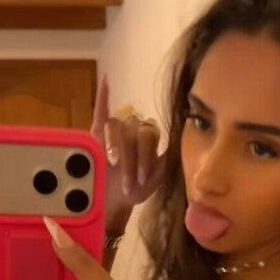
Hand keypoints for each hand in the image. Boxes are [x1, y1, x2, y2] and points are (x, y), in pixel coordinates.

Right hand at [91, 75, 167, 235]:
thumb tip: (182, 142)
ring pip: (116, 127)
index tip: (142, 181)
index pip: (149, 138)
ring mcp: (116, 129)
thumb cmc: (136, 189)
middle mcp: (134, 128)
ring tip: (112, 164)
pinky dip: (103, 95)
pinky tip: (106, 80)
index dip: (146, 159)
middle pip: (134, 132)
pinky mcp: (97, 131)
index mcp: (150, 138)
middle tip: (128, 183)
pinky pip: (101, 109)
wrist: (115, 199)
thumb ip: (167, 162)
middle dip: (131, 160)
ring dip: (115, 146)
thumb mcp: (155, 181)